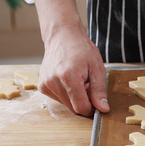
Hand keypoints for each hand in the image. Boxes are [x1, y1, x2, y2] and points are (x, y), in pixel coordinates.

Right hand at [29, 0, 109, 115]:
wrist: (62, 36)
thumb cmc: (81, 48)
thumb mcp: (97, 68)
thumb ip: (99, 91)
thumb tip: (103, 109)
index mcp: (68, 77)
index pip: (81, 108)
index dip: (91, 108)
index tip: (96, 102)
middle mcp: (53, 82)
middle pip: (73, 108)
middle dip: (83, 101)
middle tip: (87, 84)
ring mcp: (45, 84)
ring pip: (66, 105)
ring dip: (74, 97)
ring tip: (77, 80)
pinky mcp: (41, 86)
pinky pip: (58, 99)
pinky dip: (66, 93)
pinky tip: (68, 80)